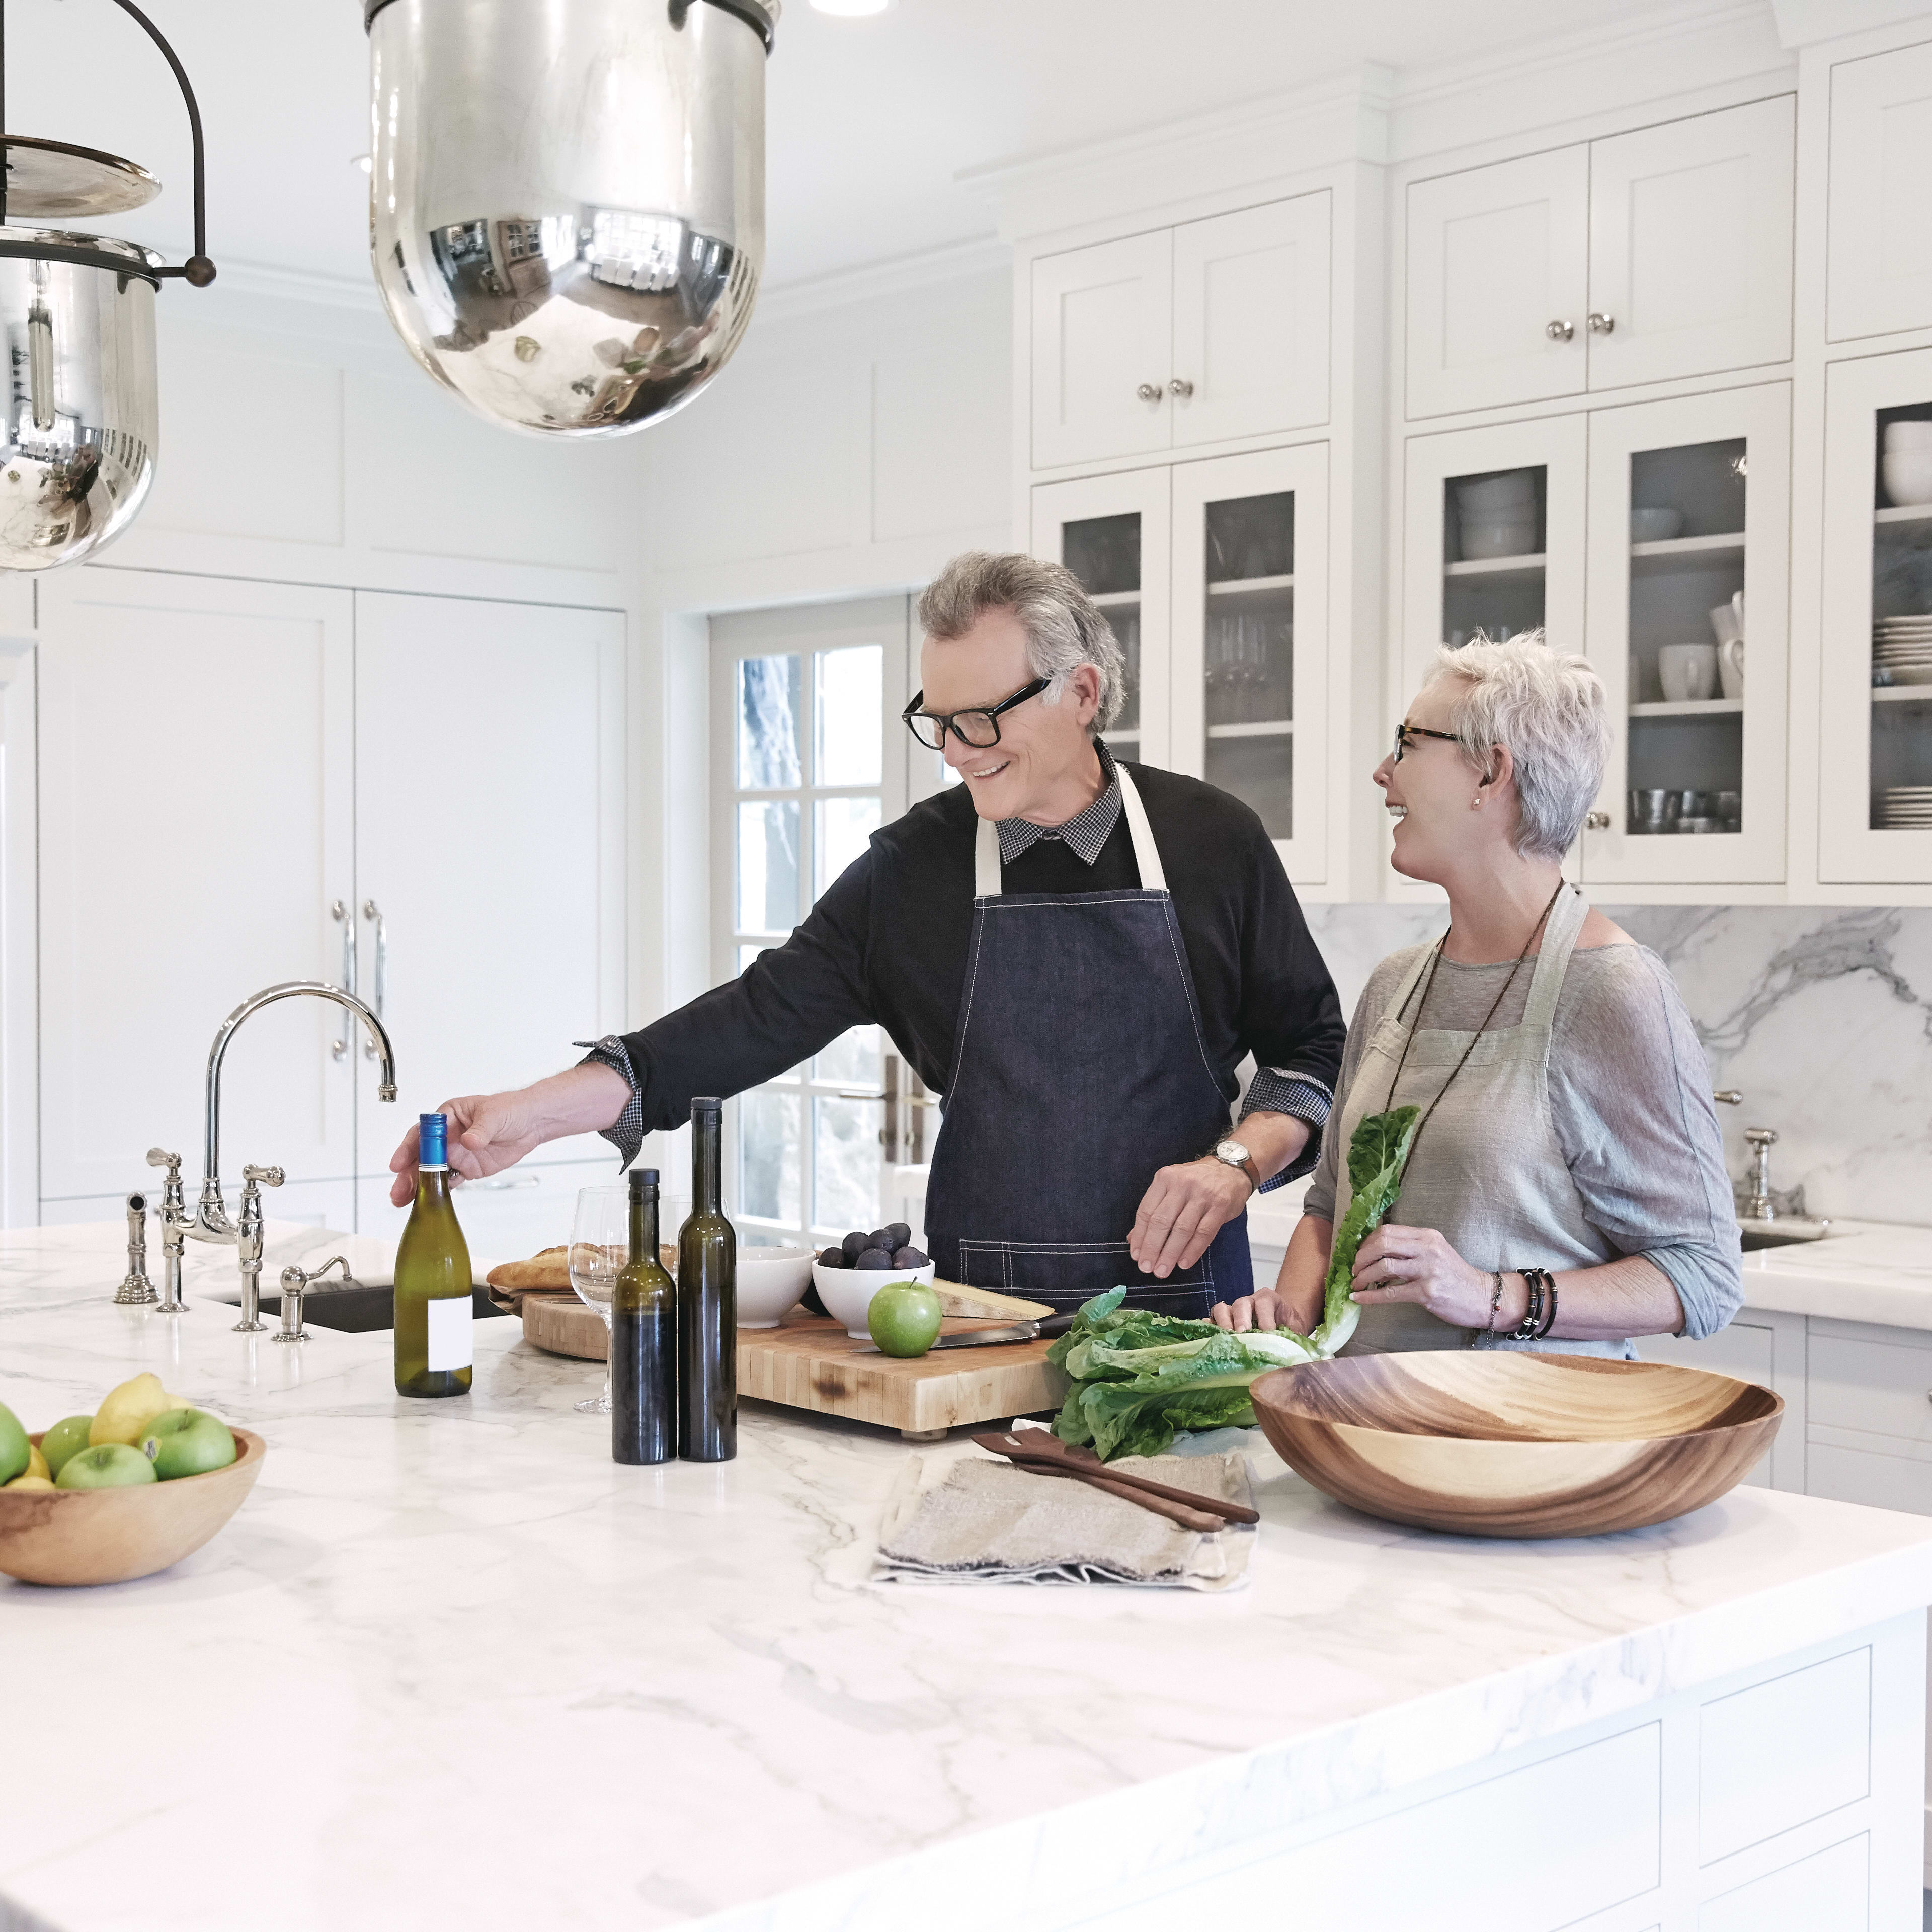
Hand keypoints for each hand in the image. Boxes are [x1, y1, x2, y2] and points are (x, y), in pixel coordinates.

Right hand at [388, 1090, 550, 1206]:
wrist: (531, 1124)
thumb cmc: (511, 1109)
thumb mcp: (495, 1115)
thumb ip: (480, 1129)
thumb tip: (468, 1141)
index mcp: (448, 1117)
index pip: (422, 1133)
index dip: (408, 1148)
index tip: (399, 1163)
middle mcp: (447, 1137)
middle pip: (421, 1156)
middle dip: (407, 1174)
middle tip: (398, 1191)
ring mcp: (456, 1154)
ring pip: (431, 1172)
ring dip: (417, 1186)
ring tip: (404, 1200)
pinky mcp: (467, 1168)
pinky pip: (449, 1181)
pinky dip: (438, 1192)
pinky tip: (428, 1202)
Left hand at [1128, 1157, 1251, 1279]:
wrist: (1231, 1168)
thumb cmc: (1197, 1181)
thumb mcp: (1171, 1187)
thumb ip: (1154, 1210)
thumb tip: (1134, 1238)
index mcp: (1165, 1179)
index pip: (1146, 1211)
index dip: (1140, 1236)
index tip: (1136, 1255)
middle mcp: (1181, 1184)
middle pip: (1162, 1221)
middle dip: (1152, 1248)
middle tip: (1147, 1267)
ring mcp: (1202, 1195)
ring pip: (1182, 1229)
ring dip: (1170, 1254)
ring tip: (1163, 1270)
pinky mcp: (1220, 1206)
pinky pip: (1203, 1233)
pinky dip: (1192, 1251)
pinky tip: (1183, 1263)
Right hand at [1211, 1289, 1305, 1333]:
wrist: (1284, 1321)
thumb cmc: (1288, 1324)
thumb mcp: (1297, 1327)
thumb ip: (1295, 1335)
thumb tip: (1294, 1352)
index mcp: (1268, 1299)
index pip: (1264, 1304)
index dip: (1265, 1320)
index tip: (1268, 1335)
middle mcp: (1249, 1302)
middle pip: (1240, 1304)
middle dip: (1241, 1320)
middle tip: (1243, 1335)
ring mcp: (1233, 1310)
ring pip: (1222, 1309)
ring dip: (1223, 1324)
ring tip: (1227, 1339)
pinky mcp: (1223, 1321)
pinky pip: (1212, 1320)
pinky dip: (1209, 1327)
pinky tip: (1209, 1337)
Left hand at [1347, 1224, 1494, 1327]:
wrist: (1483, 1297)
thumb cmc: (1454, 1276)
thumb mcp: (1434, 1252)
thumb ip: (1409, 1248)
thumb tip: (1373, 1251)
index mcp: (1427, 1235)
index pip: (1387, 1230)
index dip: (1366, 1242)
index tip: (1358, 1254)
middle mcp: (1427, 1248)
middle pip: (1382, 1243)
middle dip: (1361, 1257)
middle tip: (1354, 1269)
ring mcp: (1428, 1270)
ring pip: (1383, 1266)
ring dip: (1363, 1276)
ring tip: (1357, 1284)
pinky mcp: (1427, 1292)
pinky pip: (1391, 1293)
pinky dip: (1370, 1296)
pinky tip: (1359, 1298)